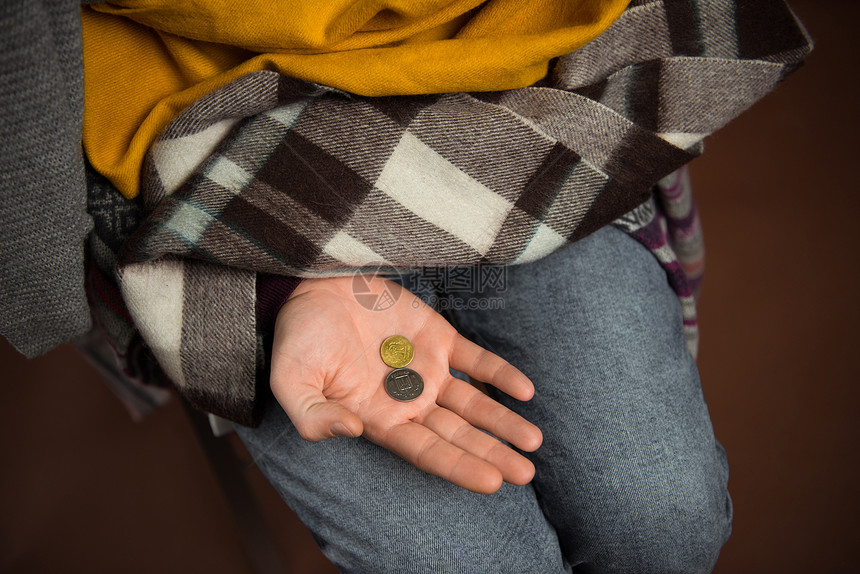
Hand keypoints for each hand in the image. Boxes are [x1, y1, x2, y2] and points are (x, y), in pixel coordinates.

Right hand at [269, 275, 541, 493]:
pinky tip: (525, 391)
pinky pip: (476, 360)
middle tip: (527, 475)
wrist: (314, 285)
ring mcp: (426, 369)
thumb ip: (313, 415)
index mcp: (378, 417)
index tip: (493, 483)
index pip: (426, 451)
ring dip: (503, 421)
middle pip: (458, 435)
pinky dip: (500, 374)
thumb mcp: (291, 379)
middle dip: (492, 454)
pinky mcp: (438, 337)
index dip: (459, 467)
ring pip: (473, 403)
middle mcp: (408, 400)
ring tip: (533, 442)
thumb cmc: (298, 337)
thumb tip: (352, 431)